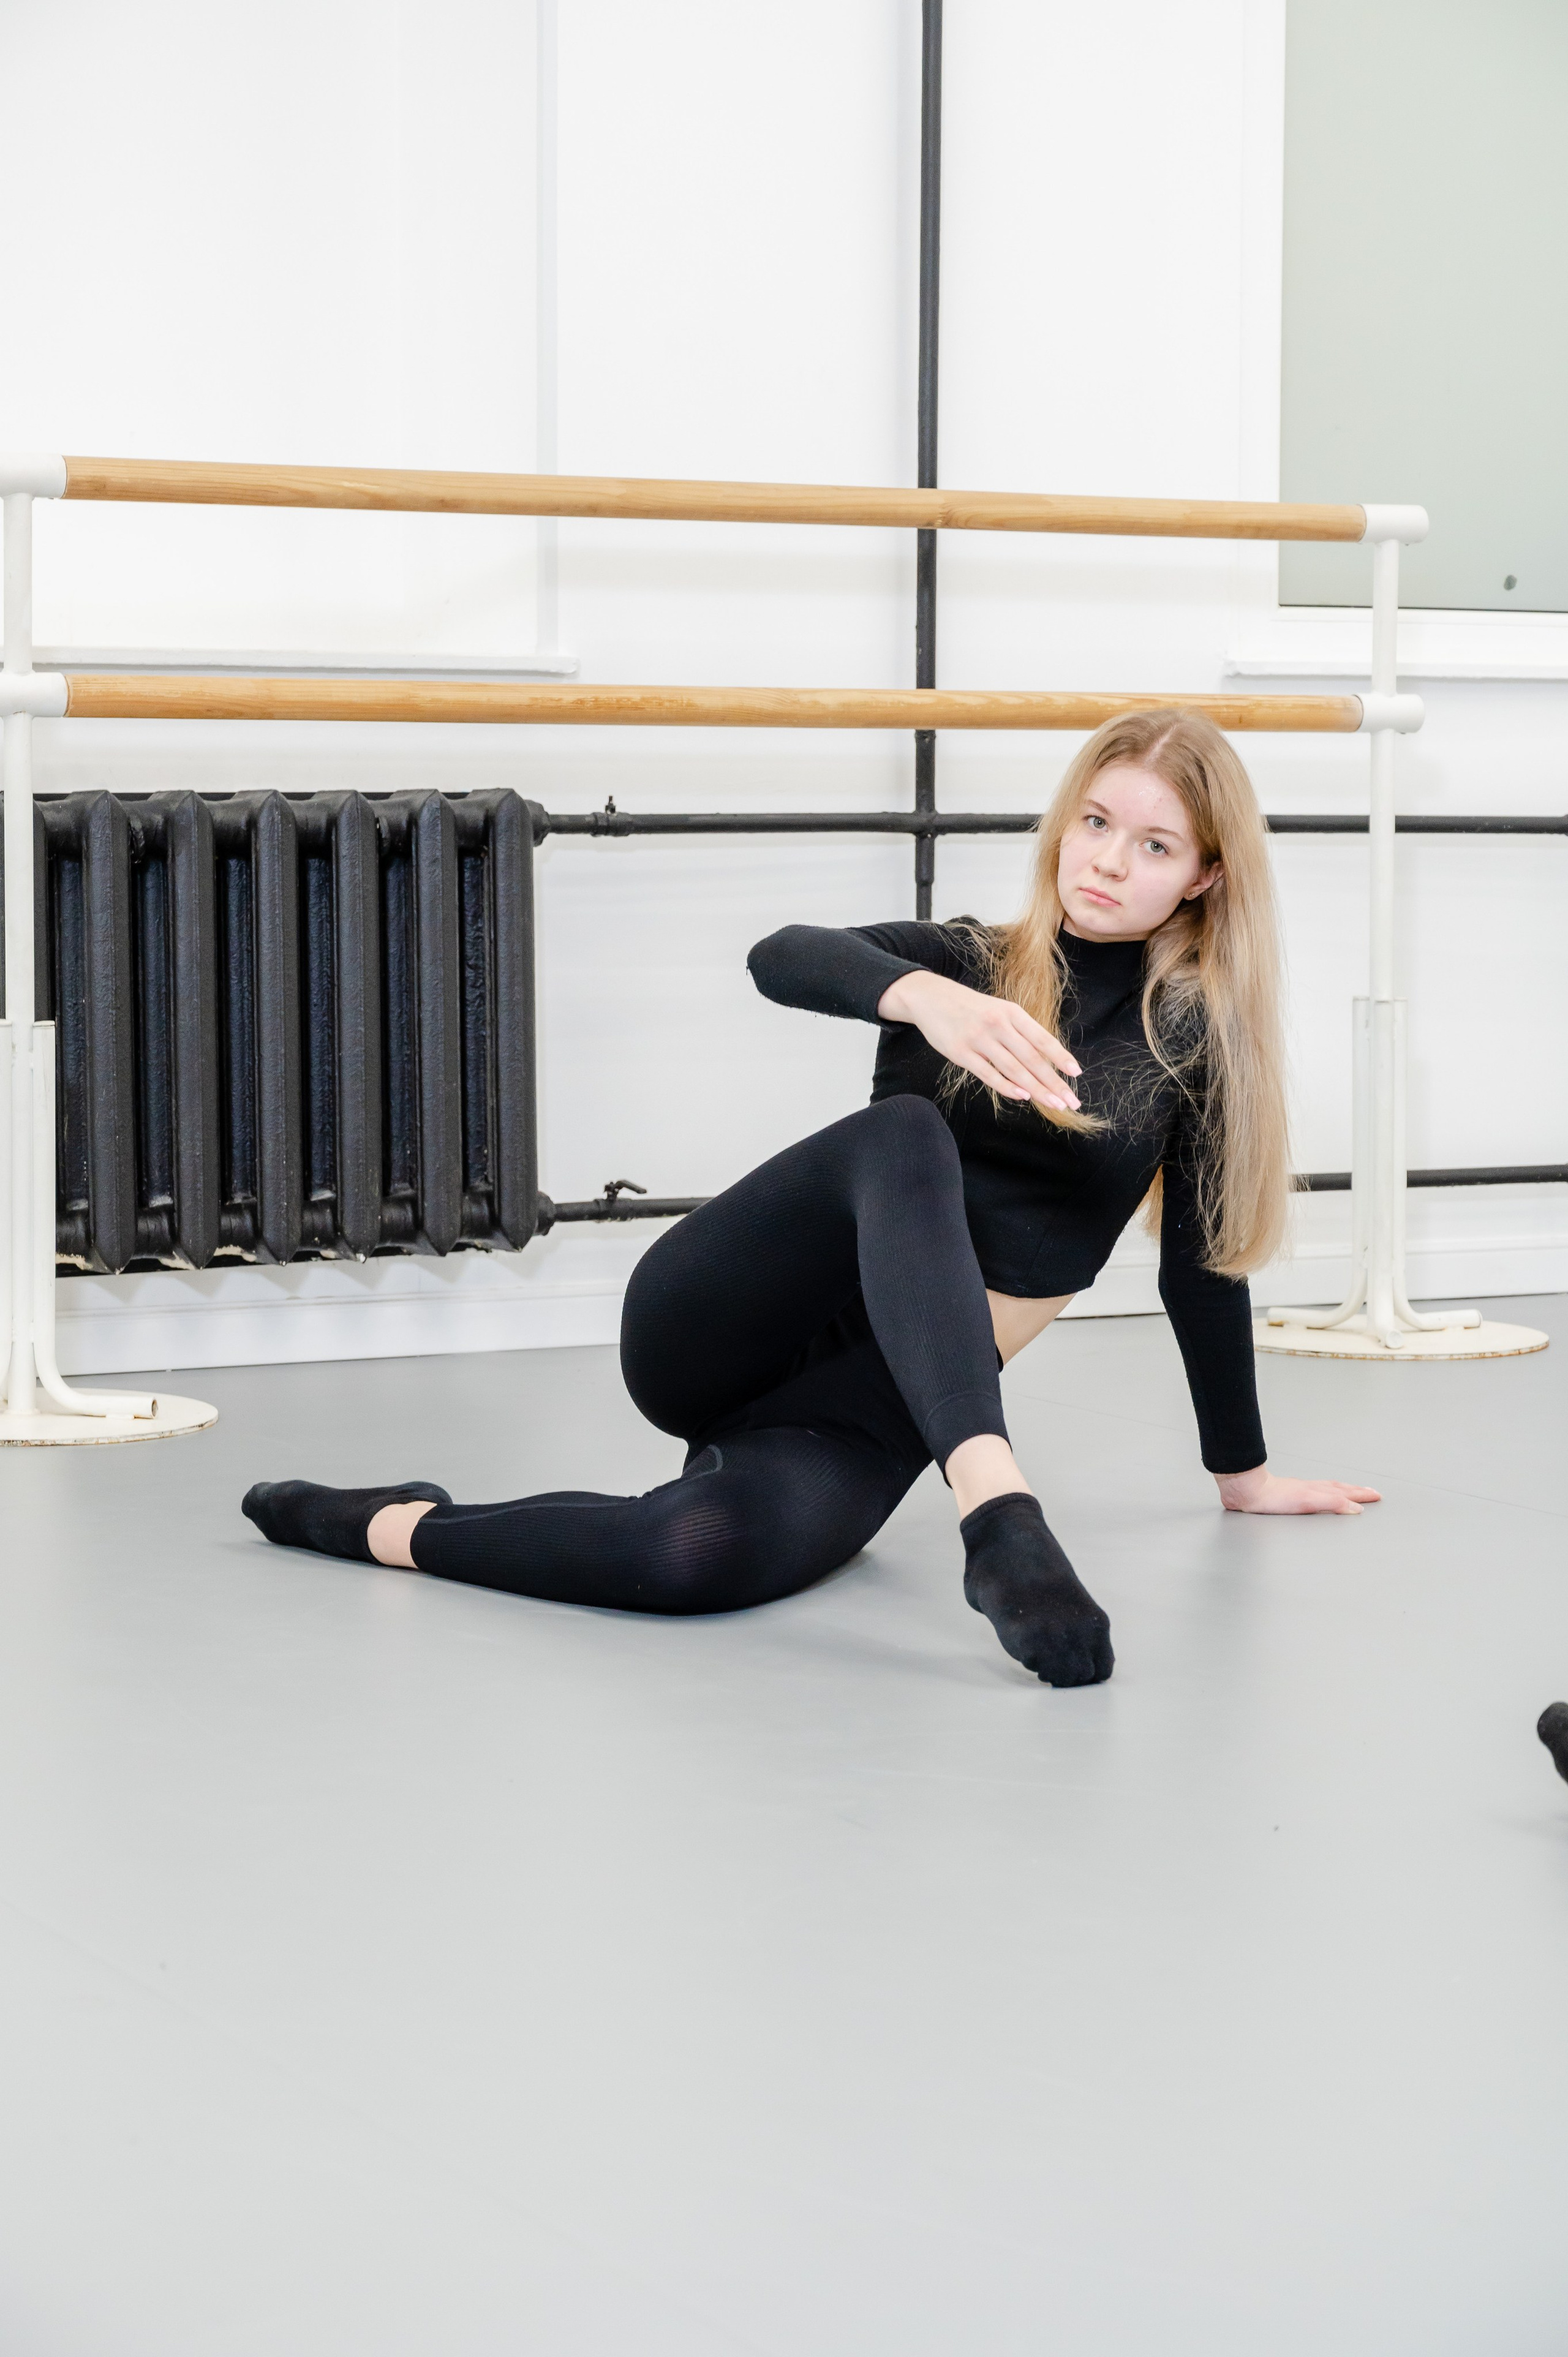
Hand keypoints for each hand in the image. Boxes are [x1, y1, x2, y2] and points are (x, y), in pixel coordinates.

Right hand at [877, 969, 1081, 1110]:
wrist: (931, 997)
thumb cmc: (971, 1008)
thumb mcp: (999, 1010)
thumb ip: (1019, 1032)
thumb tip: (1045, 1060)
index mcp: (1012, 1013)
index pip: (1041, 1039)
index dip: (1060, 1056)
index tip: (1076, 1073)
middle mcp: (998, 1024)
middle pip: (1032, 1058)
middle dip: (1054, 1082)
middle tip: (1071, 1100)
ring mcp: (979, 1039)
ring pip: (1014, 1069)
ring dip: (1037, 1089)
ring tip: (1054, 1104)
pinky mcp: (961, 1052)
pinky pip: (988, 1074)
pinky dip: (1007, 1086)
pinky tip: (1022, 1096)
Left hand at [1215, 1465, 1381, 1515]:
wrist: (1249, 1492)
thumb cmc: (1274, 1498)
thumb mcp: (1309, 1502)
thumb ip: (1333, 1504)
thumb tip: (1356, 1509)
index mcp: (1318, 1491)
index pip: (1344, 1493)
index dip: (1361, 1496)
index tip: (1376, 1496)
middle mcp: (1311, 1489)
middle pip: (1339, 1488)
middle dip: (1357, 1491)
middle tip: (1373, 1492)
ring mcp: (1300, 1491)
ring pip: (1328, 1488)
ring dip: (1343, 1490)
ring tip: (1353, 1491)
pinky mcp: (1289, 1495)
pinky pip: (1315, 1492)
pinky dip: (1325, 1493)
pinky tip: (1320, 1495)